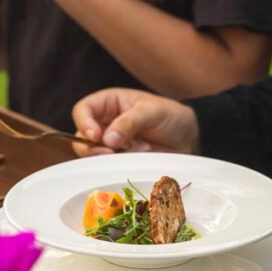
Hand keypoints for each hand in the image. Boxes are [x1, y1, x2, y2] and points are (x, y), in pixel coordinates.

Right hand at [71, 88, 200, 156]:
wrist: (190, 138)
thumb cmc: (171, 116)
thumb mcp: (152, 112)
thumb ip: (129, 122)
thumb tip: (107, 139)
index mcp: (109, 103)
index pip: (83, 110)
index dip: (84, 122)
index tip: (96, 135)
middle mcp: (105, 123)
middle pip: (82, 136)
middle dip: (92, 146)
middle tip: (109, 152)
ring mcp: (112, 144)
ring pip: (93, 155)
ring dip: (107, 158)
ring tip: (131, 153)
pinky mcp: (120, 161)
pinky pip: (109, 167)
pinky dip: (118, 166)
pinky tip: (138, 158)